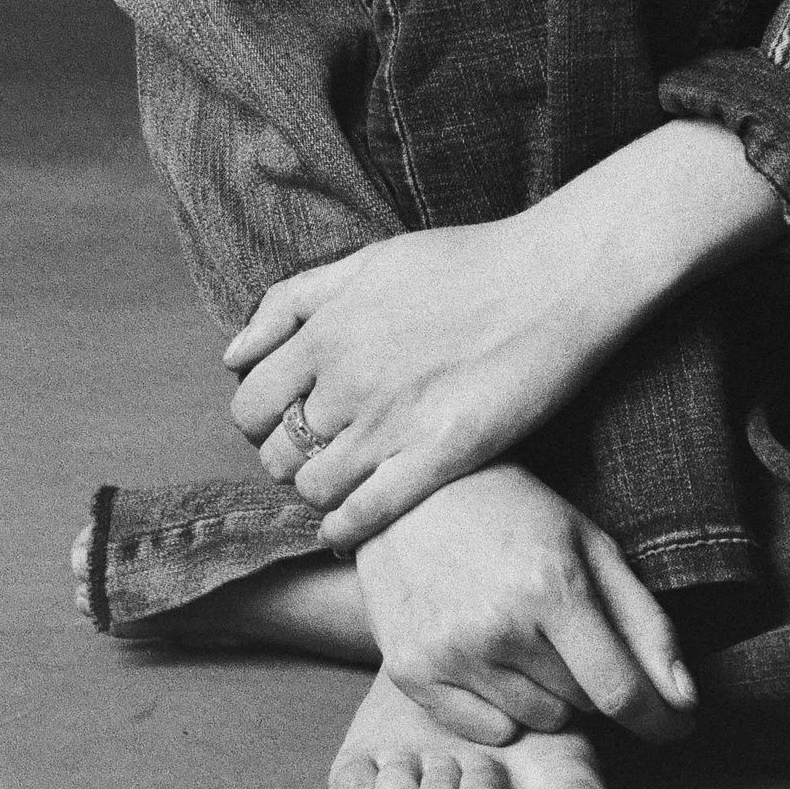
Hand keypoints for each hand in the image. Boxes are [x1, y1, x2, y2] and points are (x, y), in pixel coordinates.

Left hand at [227, 212, 611, 539]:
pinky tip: (355, 523)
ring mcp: (392, 422)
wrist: (556, 277)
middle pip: (277, 453)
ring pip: (314, 490)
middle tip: (323, 452)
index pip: (250, 404)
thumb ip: (294, 300)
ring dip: (320, 493)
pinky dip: (346, 528)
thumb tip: (233, 353)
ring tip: (346, 482)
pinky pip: (363, 516)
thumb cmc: (467, 264)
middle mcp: (348, 378)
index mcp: (327, 330)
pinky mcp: (439, 456)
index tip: (292, 419)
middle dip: (290, 458)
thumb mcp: (369, 260)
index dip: (263, 420)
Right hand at [351, 464, 697, 749]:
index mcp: (553, 585)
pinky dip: (501, 706)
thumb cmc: (513, 511)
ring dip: (547, 690)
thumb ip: (645, 623)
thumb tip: (685, 702)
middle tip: (562, 624)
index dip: (659, 718)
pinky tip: (486, 653)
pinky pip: (490, 731)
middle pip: (583, 704)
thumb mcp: (590, 543)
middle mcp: (499, 626)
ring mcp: (450, 653)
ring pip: (539, 719)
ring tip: (521, 632)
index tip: (677, 725)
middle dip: (590, 674)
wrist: (409, 491)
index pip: (621, 690)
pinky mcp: (411, 673)